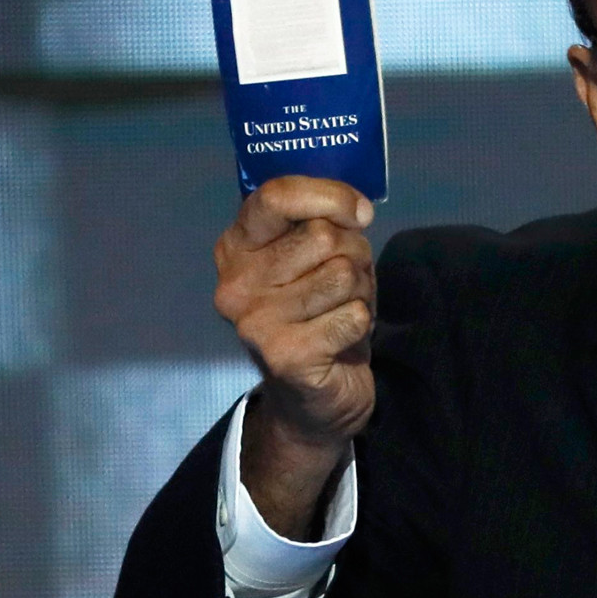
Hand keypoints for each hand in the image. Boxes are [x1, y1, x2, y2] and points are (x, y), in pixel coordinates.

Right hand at [213, 177, 375, 538]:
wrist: (312, 401)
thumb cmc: (317, 315)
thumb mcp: (312, 259)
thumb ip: (321, 223)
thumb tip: (357, 211)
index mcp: (235, 248)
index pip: (276, 196)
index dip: (330, 196)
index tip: (361, 213)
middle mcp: (235, 284)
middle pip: (322, 236)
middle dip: (354, 254)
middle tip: (346, 284)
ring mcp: (255, 322)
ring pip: (343, 274)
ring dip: (360, 292)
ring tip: (342, 311)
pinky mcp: (285, 356)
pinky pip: (353, 315)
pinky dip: (361, 323)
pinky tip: (342, 338)